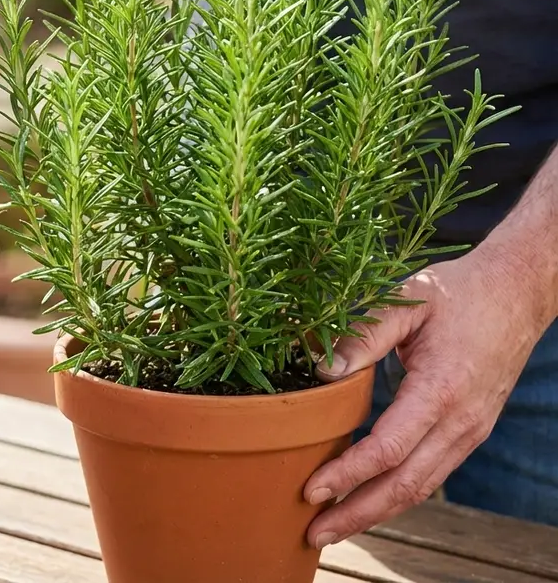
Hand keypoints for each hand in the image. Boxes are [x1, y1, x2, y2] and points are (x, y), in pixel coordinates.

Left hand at [303, 242, 555, 548]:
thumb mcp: (405, 300)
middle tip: (312, 533)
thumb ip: (362, 336)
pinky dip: (397, 495)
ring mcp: (469, 431)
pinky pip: (431, 475)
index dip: (347, 475)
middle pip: (404, 485)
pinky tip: (366, 502)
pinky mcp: (469, 432)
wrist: (516, 293)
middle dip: (356, 513)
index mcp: (441, 390)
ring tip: (332, 527)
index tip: (310, 491)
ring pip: (420, 489)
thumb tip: (321, 371)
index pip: (388, 449)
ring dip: (375, 513)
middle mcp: (460, 421)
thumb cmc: (457, 293)